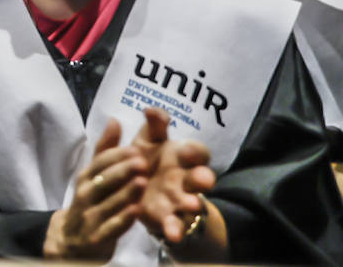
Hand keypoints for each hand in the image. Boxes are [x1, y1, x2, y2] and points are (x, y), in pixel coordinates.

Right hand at [44, 119, 147, 259]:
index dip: (116, 156)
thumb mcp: (94, 176)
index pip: (98, 163)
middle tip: (141, 161)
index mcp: (85, 178)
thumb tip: (114, 119)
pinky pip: (111, 228)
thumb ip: (105, 150)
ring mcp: (89, 217)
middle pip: (102, 181)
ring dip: (124, 193)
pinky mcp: (96, 238)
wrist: (72, 241)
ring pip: (107, 204)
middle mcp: (84, 195)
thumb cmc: (90, 202)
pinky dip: (123, 220)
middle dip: (121, 171)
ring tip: (142, 182)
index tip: (135, 148)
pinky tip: (136, 212)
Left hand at [133, 110, 216, 244]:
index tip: (189, 151)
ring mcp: (179, 199)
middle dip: (203, 178)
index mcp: (180, 155)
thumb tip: (151, 109)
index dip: (196, 151)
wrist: (138, 192)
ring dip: (193, 203)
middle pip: (201, 176)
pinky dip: (176, 229)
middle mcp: (185, 177)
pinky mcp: (169, 218)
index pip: (197, 151)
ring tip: (191, 205)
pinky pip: (176, 225)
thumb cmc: (145, 159)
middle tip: (204, 179)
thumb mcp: (147, 141)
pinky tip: (172, 233)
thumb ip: (153, 126)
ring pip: (193, 201)